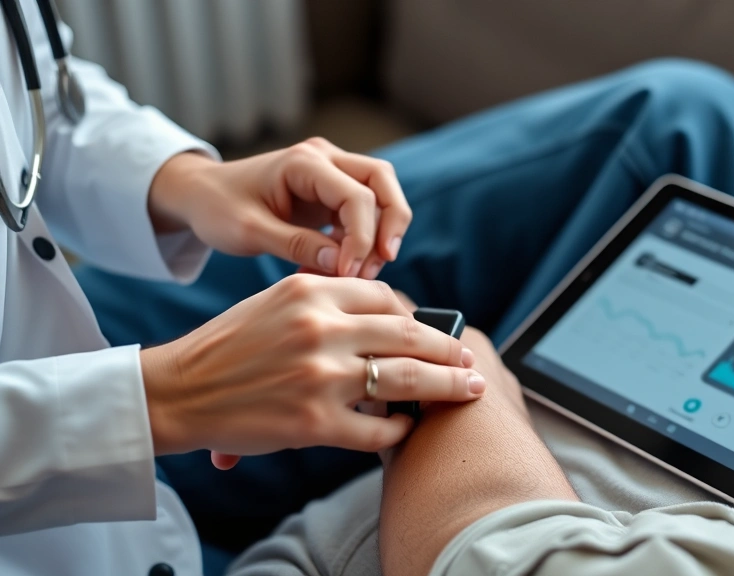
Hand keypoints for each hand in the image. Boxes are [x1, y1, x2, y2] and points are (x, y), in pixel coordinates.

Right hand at [140, 275, 485, 460]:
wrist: (176, 391)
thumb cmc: (225, 348)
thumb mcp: (274, 303)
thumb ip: (327, 304)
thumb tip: (385, 317)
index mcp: (309, 291)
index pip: (385, 297)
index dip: (415, 316)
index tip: (430, 330)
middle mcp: (320, 328)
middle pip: (408, 334)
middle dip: (446, 349)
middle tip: (468, 359)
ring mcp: (321, 376)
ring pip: (407, 379)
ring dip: (447, 386)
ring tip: (469, 388)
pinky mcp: (315, 423)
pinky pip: (378, 430)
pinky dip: (397, 431)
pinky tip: (404, 429)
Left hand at [149, 138, 410, 277]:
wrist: (200, 194)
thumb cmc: (217, 207)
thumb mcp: (249, 232)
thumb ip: (296, 246)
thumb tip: (342, 266)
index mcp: (303, 162)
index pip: (357, 195)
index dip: (362, 237)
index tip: (348, 274)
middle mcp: (324, 158)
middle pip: (382, 179)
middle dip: (391, 223)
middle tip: (384, 262)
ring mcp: (331, 172)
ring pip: (381, 193)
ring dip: (381, 232)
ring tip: (365, 271)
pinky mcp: (331, 192)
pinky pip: (365, 211)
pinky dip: (363, 238)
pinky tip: (345, 266)